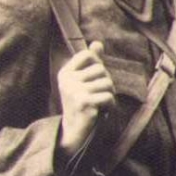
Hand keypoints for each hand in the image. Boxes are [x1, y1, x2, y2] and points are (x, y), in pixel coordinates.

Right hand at [57, 40, 113, 154]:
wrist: (74, 132)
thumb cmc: (82, 104)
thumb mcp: (84, 81)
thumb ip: (91, 62)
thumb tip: (98, 43)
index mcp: (65, 72)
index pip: (88, 54)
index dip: (98, 65)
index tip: (93, 80)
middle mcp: (67, 80)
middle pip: (101, 69)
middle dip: (106, 83)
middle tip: (98, 96)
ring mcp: (75, 91)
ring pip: (107, 83)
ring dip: (109, 95)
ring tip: (99, 104)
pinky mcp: (84, 102)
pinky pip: (109, 96)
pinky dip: (110, 105)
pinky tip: (102, 111)